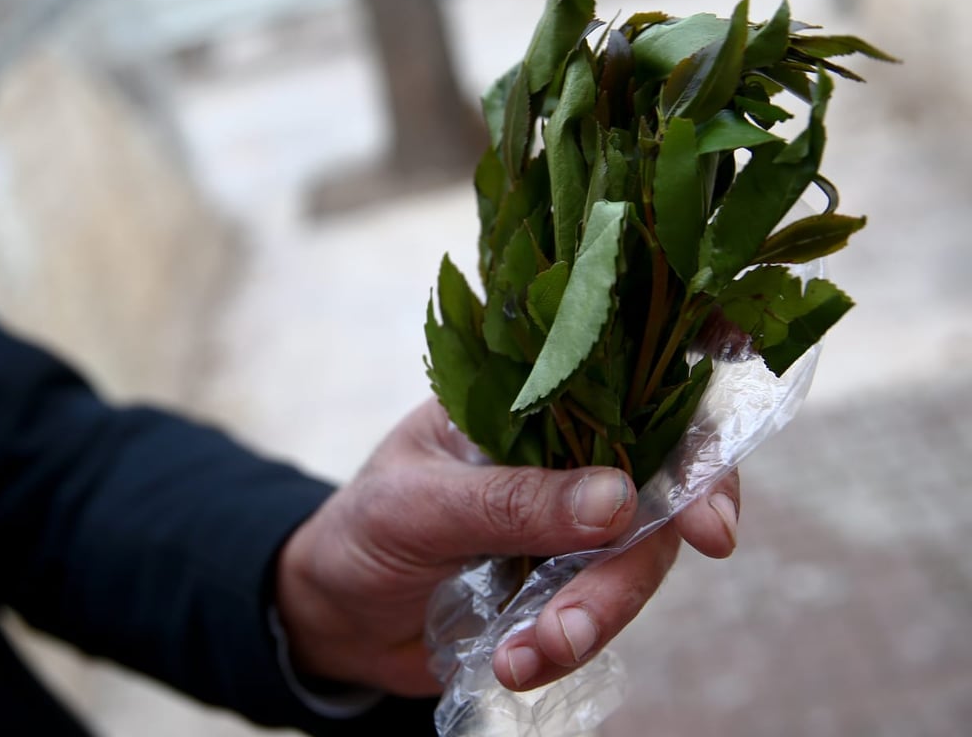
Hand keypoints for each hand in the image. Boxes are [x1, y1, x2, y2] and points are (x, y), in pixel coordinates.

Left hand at [275, 398, 739, 696]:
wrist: (332, 612)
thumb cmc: (361, 529)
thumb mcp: (418, 505)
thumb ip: (511, 502)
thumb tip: (621, 503)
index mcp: (529, 395)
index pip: (635, 380)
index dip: (698, 425)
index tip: (711, 514)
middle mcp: (567, 448)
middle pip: (657, 487)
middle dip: (635, 563)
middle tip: (582, 622)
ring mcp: (573, 519)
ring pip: (636, 559)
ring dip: (596, 616)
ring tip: (530, 654)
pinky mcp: (566, 581)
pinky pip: (601, 610)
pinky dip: (569, 645)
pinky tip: (516, 664)